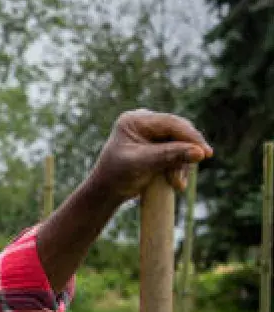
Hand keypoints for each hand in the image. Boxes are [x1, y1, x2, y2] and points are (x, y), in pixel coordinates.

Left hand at [89, 110, 213, 202]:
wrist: (107, 191)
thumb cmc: (117, 175)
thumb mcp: (142, 164)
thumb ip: (169, 156)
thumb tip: (200, 152)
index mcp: (135, 120)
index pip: (171, 123)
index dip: (191, 137)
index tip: (205, 153)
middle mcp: (146, 122)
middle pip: (179, 132)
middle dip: (186, 154)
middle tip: (187, 173)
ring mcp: (153, 133)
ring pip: (182, 143)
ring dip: (182, 164)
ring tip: (176, 183)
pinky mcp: (159, 145)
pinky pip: (179, 152)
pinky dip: (179, 167)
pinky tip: (176, 182)